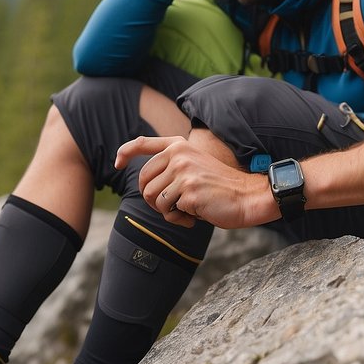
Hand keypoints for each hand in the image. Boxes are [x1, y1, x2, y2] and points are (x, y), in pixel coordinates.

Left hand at [115, 135, 275, 228]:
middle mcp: (179, 155)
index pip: (143, 143)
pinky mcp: (188, 192)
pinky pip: (168, 212)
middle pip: (144, 182)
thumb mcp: (194, 167)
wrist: (246, 197)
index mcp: (179, 146)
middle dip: (152, 199)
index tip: (117, 162)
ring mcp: (183, 172)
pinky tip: (195, 217)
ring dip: (166, 211)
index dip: (125, 152)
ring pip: (153, 198)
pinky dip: (178, 220)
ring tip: (185, 211)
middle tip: (170, 207)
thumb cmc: (218, 187)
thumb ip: (172, 168)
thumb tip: (145, 186)